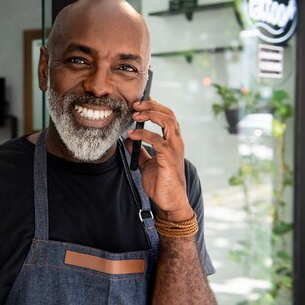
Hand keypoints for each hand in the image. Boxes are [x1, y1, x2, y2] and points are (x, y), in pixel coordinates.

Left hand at [125, 97, 193, 221]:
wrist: (169, 202)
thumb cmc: (161, 183)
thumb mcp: (146, 163)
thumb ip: (140, 150)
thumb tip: (128, 139)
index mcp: (172, 141)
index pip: (167, 116)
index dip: (154, 106)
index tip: (139, 102)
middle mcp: (176, 142)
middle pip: (169, 114)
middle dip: (152, 106)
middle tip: (135, 104)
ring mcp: (175, 149)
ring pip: (168, 122)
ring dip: (150, 115)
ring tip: (135, 115)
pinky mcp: (170, 158)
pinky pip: (158, 140)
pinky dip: (144, 135)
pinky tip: (132, 135)